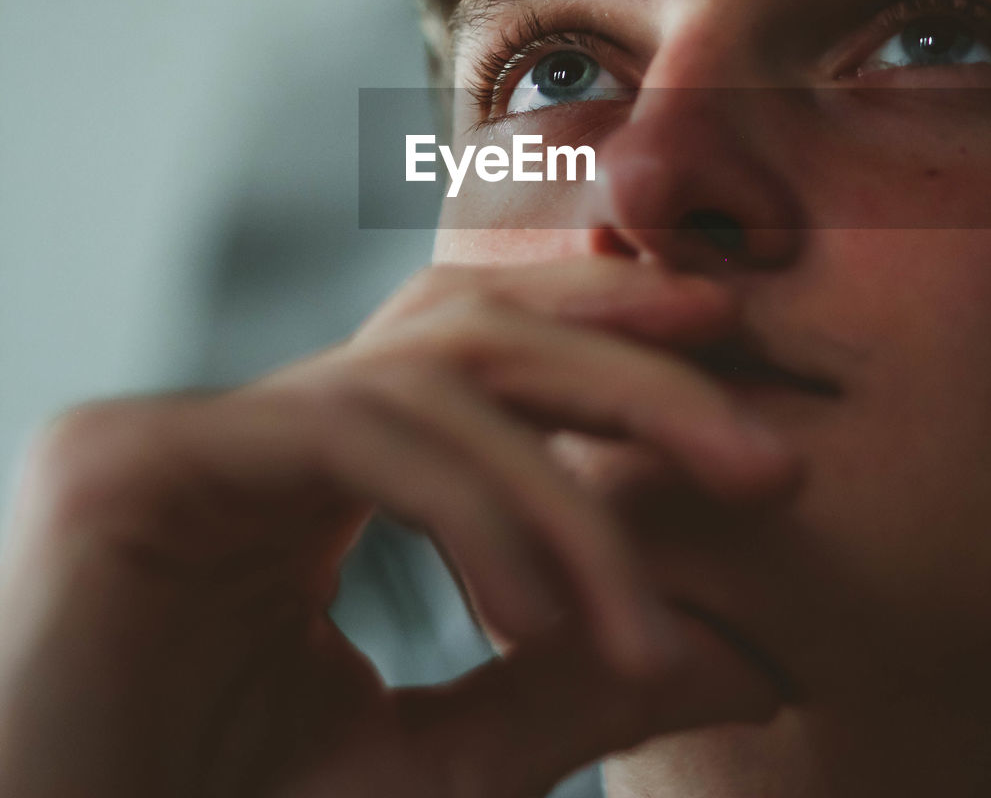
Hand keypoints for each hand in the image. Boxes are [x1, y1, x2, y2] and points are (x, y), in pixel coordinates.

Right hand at [0, 258, 796, 797]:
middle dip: (623, 368)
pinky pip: (348, 434)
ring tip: (649, 619)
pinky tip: (530, 611)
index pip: (471, 356)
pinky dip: (465, 507)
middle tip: (764, 449)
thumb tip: (746, 651)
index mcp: (314, 473)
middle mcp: (256, 424)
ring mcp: (191, 431)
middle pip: (467, 329)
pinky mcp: (134, 461)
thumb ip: (570, 691)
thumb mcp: (430, 764)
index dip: (602, 332)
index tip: (722, 344)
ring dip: (562, 485)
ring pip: (423, 377)